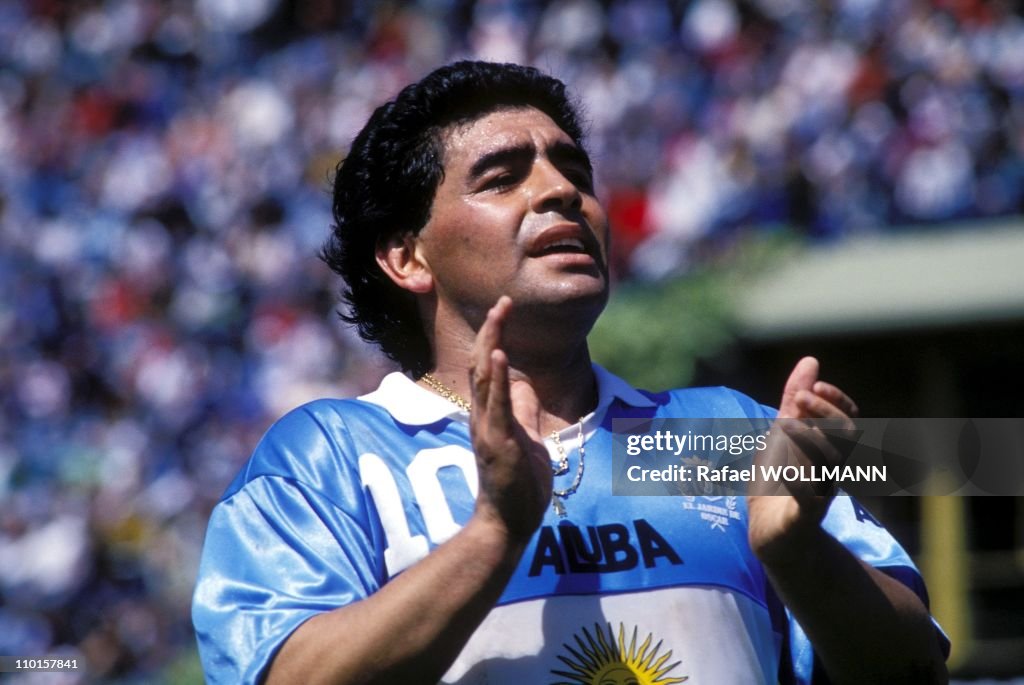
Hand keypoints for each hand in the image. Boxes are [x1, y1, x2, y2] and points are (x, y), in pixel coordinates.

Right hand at [468, 296, 552, 539]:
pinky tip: (498, 356)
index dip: (494, 336)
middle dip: (491, 331)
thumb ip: (524, 411)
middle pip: (480, 364)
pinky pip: (495, 407)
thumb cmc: (518, 485)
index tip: (504, 308)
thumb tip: (524, 384)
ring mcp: (487, 430)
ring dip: (490, 345)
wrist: (509, 524)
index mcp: (490, 414)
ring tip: (498, 316)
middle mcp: (483, 417)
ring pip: (483, 379)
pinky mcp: (497, 445)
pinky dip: (495, 380)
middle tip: (502, 302)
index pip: (486, 366)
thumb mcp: (528, 439)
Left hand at [748, 357, 858, 562]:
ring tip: (787, 423)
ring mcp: (819, 494)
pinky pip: (810, 502)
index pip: (847, 420)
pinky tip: (786, 471)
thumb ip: (795, 401)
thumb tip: (810, 361)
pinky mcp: (802, 519)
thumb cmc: (779, 481)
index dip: (836, 401)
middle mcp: (830, 470)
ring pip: (832, 467)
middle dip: (826, 413)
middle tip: (801, 398)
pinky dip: (800, 485)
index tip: (816, 387)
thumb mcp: (782, 435)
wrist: (770, 535)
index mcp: (828, 449)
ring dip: (812, 441)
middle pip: (846, 438)